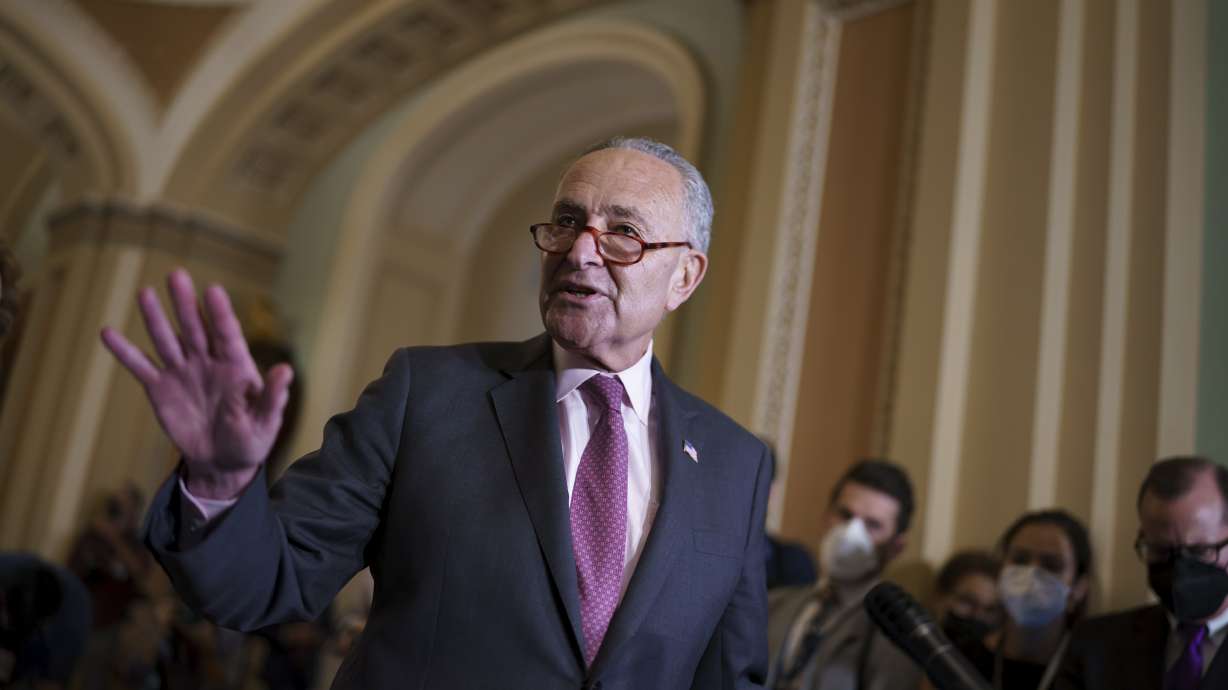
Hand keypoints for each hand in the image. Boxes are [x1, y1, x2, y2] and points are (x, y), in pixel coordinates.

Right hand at [100, 269, 292, 498]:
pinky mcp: (160, 388)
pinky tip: (108, 333)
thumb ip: (273, 396)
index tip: (213, 291)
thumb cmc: (252, 438)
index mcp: (237, 366)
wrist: (223, 460)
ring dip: (156, 318)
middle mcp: (208, 361)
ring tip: (144, 292)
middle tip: (177, 275)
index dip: (220, 314)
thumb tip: (286, 370)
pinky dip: (124, 351)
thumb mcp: (266, 421)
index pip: (228, 335)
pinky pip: (140, 367)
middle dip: (186, 303)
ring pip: (167, 340)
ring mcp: (183, 372)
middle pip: (195, 328)